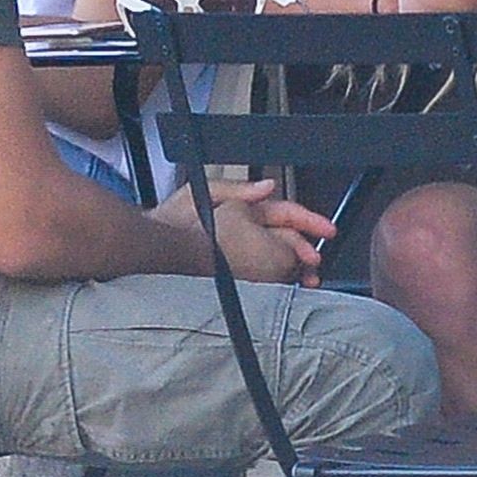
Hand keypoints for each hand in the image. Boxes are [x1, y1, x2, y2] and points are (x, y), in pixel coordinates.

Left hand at [156, 178, 335, 285]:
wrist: (149, 250)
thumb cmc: (170, 221)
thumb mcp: (204, 193)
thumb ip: (238, 189)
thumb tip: (268, 186)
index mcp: (242, 210)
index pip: (284, 213)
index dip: (308, 220)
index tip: (327, 230)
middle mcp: (244, 232)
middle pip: (286, 239)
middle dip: (306, 249)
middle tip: (315, 263)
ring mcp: (240, 255)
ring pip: (278, 261)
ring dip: (296, 270)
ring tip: (306, 280)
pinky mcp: (234, 277)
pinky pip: (263, 279)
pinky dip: (278, 283)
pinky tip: (284, 289)